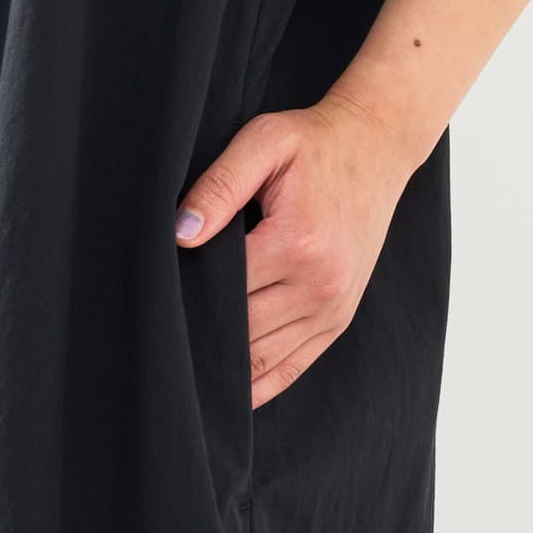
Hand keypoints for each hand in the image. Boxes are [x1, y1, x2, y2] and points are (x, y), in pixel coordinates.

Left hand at [175, 87, 420, 409]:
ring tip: (182, 365)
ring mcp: (333, 308)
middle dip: (200, 331)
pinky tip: (228, 391)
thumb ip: (220, 186)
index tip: (156, 294)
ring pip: (261, 359)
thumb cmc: (315, 141)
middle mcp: (319, 285)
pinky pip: (293, 368)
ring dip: (223, 365)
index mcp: (297, 242)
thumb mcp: (264, 142)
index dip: (186, 292)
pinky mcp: (339, 319)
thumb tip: (181, 234)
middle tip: (157, 332)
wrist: (377, 146)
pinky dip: (259, 383)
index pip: (223, 289)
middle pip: (239, 331)